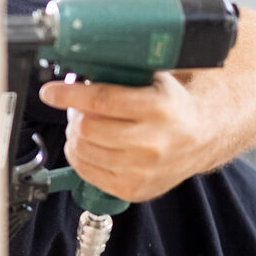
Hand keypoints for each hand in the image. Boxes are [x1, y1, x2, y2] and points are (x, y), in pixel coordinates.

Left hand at [38, 72, 213, 202]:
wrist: (205, 137)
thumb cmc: (175, 106)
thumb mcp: (157, 80)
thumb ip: (123, 74)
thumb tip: (80, 67)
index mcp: (159, 108)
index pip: (101, 100)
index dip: (68, 95)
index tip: (50, 92)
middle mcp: (152, 142)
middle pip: (87, 129)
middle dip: (73, 116)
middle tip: (77, 109)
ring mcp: (143, 169)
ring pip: (83, 152)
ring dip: (74, 137)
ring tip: (85, 127)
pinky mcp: (134, 189)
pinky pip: (88, 173)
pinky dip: (80, 158)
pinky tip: (89, 147)